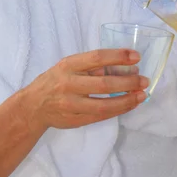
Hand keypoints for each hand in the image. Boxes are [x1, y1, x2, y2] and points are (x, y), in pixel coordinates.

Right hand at [21, 49, 147, 131]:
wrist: (32, 106)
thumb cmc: (54, 81)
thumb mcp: (68, 67)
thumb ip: (91, 67)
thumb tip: (124, 67)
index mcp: (68, 65)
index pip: (96, 58)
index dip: (118, 56)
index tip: (136, 56)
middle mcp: (69, 84)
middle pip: (104, 83)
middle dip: (128, 82)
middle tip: (143, 79)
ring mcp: (71, 104)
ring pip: (104, 104)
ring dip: (127, 100)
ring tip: (141, 95)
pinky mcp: (75, 120)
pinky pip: (101, 116)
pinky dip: (118, 110)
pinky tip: (129, 104)